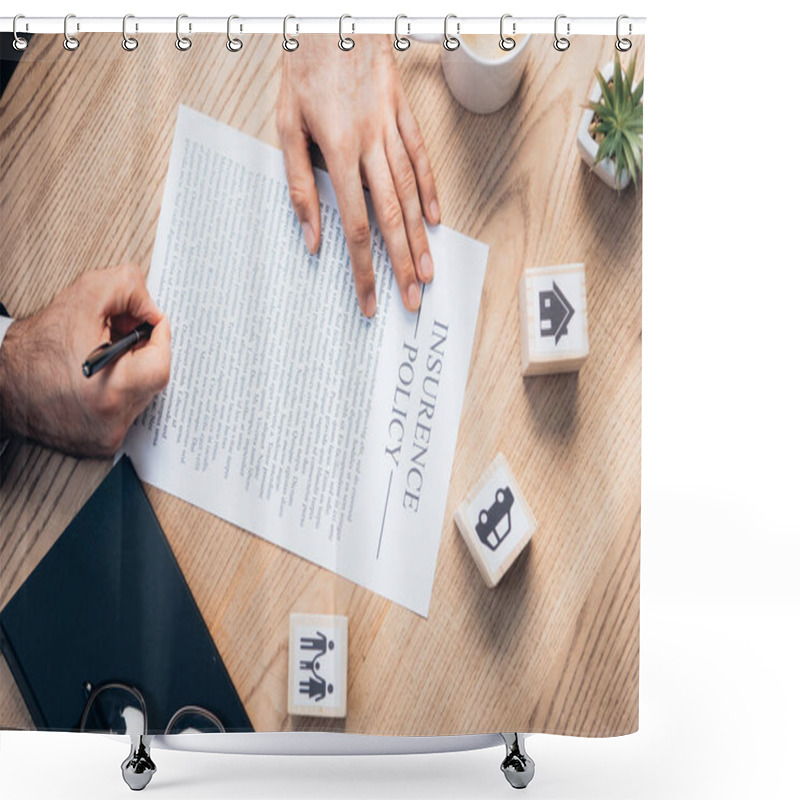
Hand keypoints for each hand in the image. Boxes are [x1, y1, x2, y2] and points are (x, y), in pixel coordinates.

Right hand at [0, 264, 170, 456]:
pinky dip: (118, 392)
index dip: (159, 336)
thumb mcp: (83, 297)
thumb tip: (150, 307)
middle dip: (144, 350)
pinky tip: (98, 378)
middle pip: (153, 380)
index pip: (161, 363)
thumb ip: (126, 288)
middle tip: (121, 333)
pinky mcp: (100, 445)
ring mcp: (107, 436)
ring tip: (105, 354)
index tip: (150, 320)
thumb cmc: (34, 348)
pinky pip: (126, 413)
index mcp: (112, 388)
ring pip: (141, 396)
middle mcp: (112, 421)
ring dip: (132, 372)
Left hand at [278, 35, 439, 316]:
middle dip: (401, 265)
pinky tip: (436, 220)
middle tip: (411, 300)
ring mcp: (391, 128)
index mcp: (339, 151)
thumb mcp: (286, 126)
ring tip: (428, 272)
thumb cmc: (303, 70)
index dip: (364, 268)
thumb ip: (300, 185)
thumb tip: (313, 237)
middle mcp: (371, 144)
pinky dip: (431, 190)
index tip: (370, 299)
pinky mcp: (403, 112)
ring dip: (420, 238)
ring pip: (410, 193)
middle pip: (390, 218)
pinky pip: (421, 157)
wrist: (332, 17)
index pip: (355, 226)